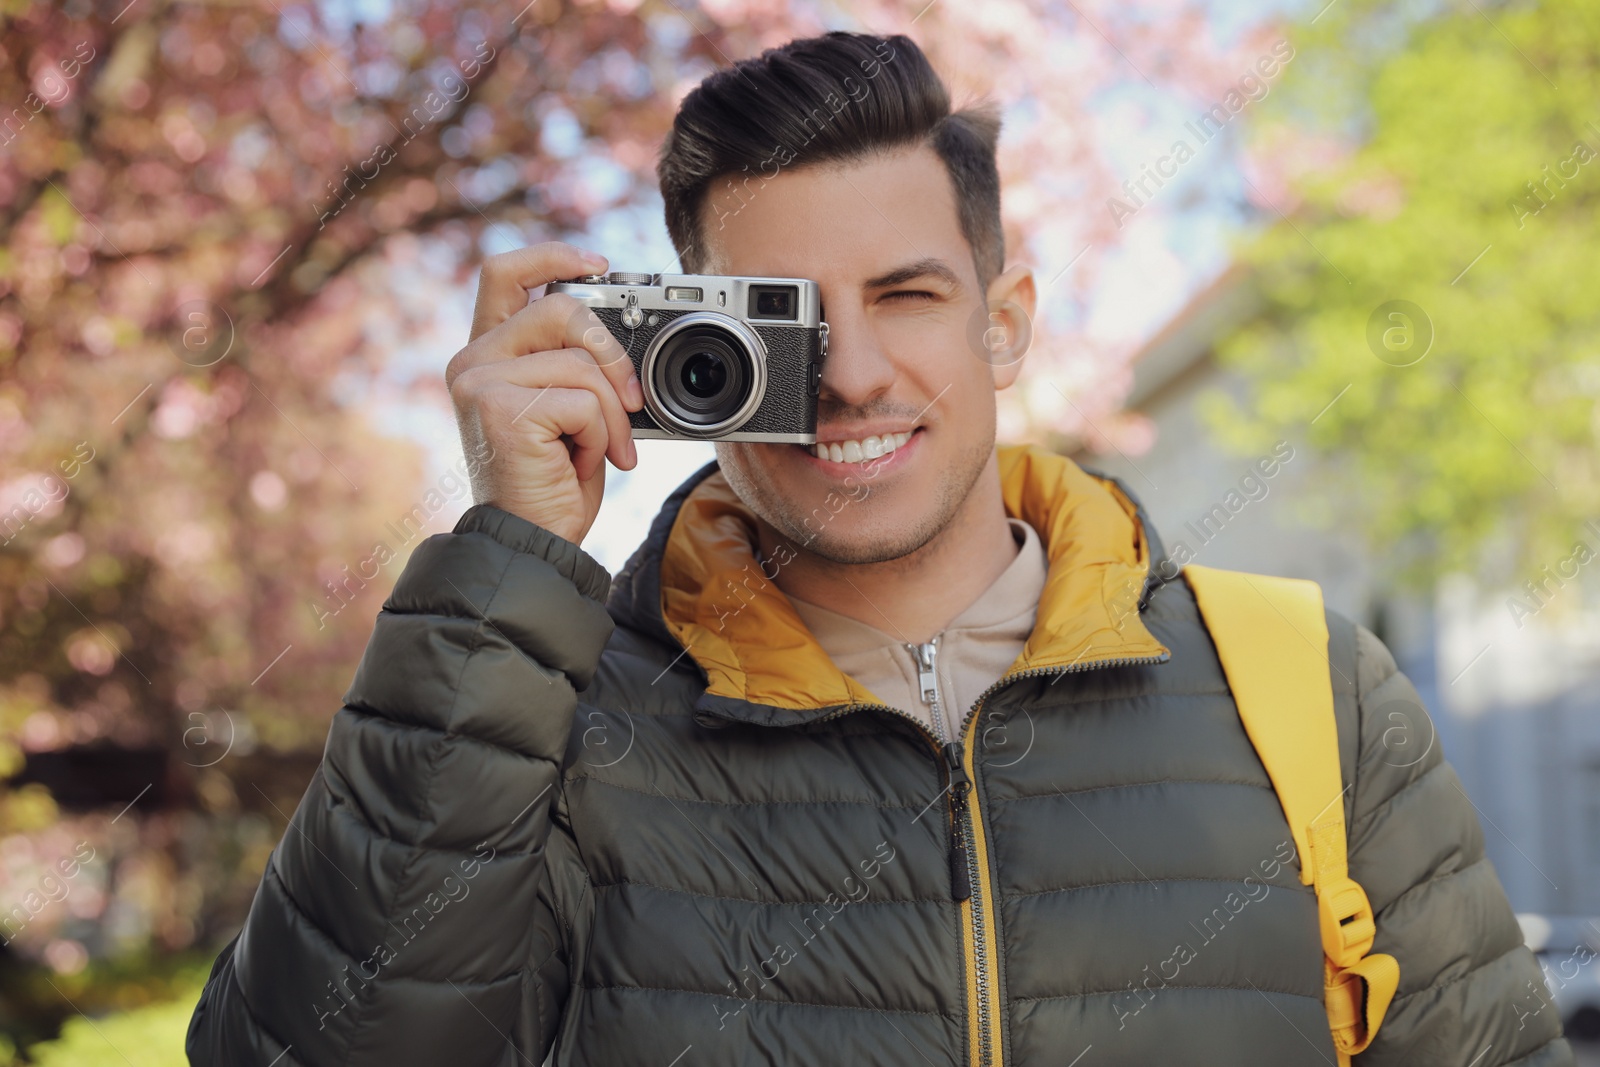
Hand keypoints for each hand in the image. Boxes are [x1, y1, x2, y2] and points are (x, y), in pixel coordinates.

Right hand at [446, 242, 645, 544]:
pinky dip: (600, 435)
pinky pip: (583, 400)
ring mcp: (480, 383)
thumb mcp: (565, 410)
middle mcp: (472, 362)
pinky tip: (582, 463)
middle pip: (559, 307)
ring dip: (612, 412)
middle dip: (612, 351)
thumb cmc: (550, 484)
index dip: (554, 255)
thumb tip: (619, 333)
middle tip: (633, 399)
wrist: (529, 544)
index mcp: (485, 355)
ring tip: (605, 450)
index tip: (600, 265)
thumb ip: (572, 363)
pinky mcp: (500, 409)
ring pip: (581, 362)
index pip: (505, 272)